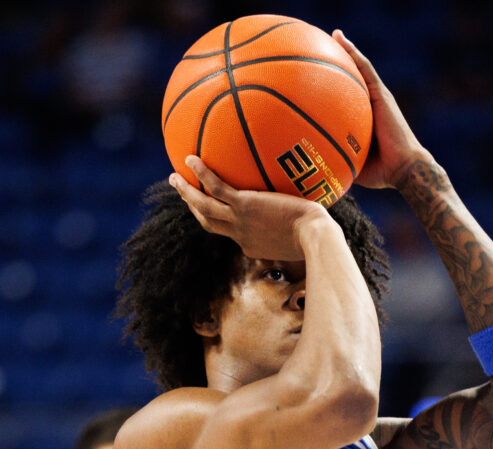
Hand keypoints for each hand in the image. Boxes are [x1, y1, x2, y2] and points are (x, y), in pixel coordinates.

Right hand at [170, 156, 330, 261]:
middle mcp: (240, 235)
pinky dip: (201, 174)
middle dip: (192, 208)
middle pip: (208, 222)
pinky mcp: (244, 205)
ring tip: (174, 178)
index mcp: (251, 246)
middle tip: (182, 193)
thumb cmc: (318, 237)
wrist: (314, 237)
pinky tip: (191, 158)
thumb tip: (313, 218)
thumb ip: (299, 231)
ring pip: (203, 207)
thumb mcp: (305, 240)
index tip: (221, 211)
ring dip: (186, 193)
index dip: (222, 223)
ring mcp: (239, 221)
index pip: (232, 234)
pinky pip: (216, 187)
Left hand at [333, 30, 431, 190]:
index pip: (348, 98)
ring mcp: (377, 97)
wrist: (403, 168)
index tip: (318, 78)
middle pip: (354, 79)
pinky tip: (340, 39)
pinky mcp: (381, 94)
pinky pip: (365, 69)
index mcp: (364, 119)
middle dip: (340, 64)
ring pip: (359, 68)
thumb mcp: (351, 163)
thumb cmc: (380, 172)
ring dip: (347, 50)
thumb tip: (312, 167)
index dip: (335, 86)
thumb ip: (335, 158)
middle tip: (323, 50)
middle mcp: (371, 104)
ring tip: (333, 35)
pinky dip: (353, 53)